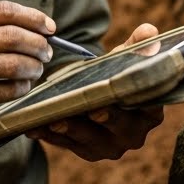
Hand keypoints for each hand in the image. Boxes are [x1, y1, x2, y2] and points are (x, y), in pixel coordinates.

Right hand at [0, 1, 54, 130]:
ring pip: (14, 64)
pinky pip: (7, 90)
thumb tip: (35, 27)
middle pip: (13, 36)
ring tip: (37, 68)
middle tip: (48, 50)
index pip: (4, 11)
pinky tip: (23, 85)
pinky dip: (22, 87)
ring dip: (34, 66)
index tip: (49, 27)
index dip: (33, 17)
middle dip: (39, 43)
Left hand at [26, 22, 164, 160]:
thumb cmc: (116, 75)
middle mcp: (134, 135)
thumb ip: (138, 45)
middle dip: (104, 116)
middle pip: (119, 125)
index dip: (135, 98)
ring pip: (89, 139)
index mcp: (151, 113)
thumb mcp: (126, 59)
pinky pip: (65, 144)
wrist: (100, 96)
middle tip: (91, 108)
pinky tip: (32, 126)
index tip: (122, 91)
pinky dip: (48, 134)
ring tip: (54, 118)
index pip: (146, 105)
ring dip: (71, 128)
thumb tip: (148, 31)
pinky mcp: (86, 152)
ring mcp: (110, 147)